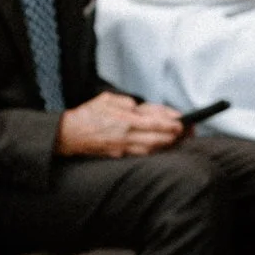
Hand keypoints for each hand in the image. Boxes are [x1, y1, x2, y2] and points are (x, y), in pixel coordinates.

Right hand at [56, 92, 183, 157]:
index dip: (172, 123)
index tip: (183, 122)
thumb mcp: (107, 99)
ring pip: (151, 149)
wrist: (68, 135)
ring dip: (166, 145)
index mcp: (125, 120)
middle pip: (158, 139)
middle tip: (186, 132)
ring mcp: (122, 148)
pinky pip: (140, 154)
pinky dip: (152, 151)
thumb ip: (127, 102)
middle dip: (175, 136)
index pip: (155, 123)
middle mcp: (126, 136)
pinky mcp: (117, 155)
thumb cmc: (87, 115)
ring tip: (177, 140)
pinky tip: (160, 147)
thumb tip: (141, 108)